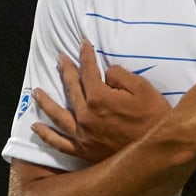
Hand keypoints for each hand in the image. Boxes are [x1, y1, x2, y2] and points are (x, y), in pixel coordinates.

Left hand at [33, 39, 170, 162]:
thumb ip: (120, 76)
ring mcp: (82, 135)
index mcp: (99, 98)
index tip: (83, 44)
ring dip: (46, 101)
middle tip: (60, 58)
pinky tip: (36, 127)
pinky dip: (46, 135)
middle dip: (66, 71)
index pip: (88, 72)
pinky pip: (60, 143)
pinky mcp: (84, 151)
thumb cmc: (154, 118)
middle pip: (71, 89)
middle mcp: (85, 116)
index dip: (86, 56)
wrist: (158, 151)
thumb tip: (105, 74)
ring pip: (57, 115)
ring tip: (36, 91)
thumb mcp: (143, 88)